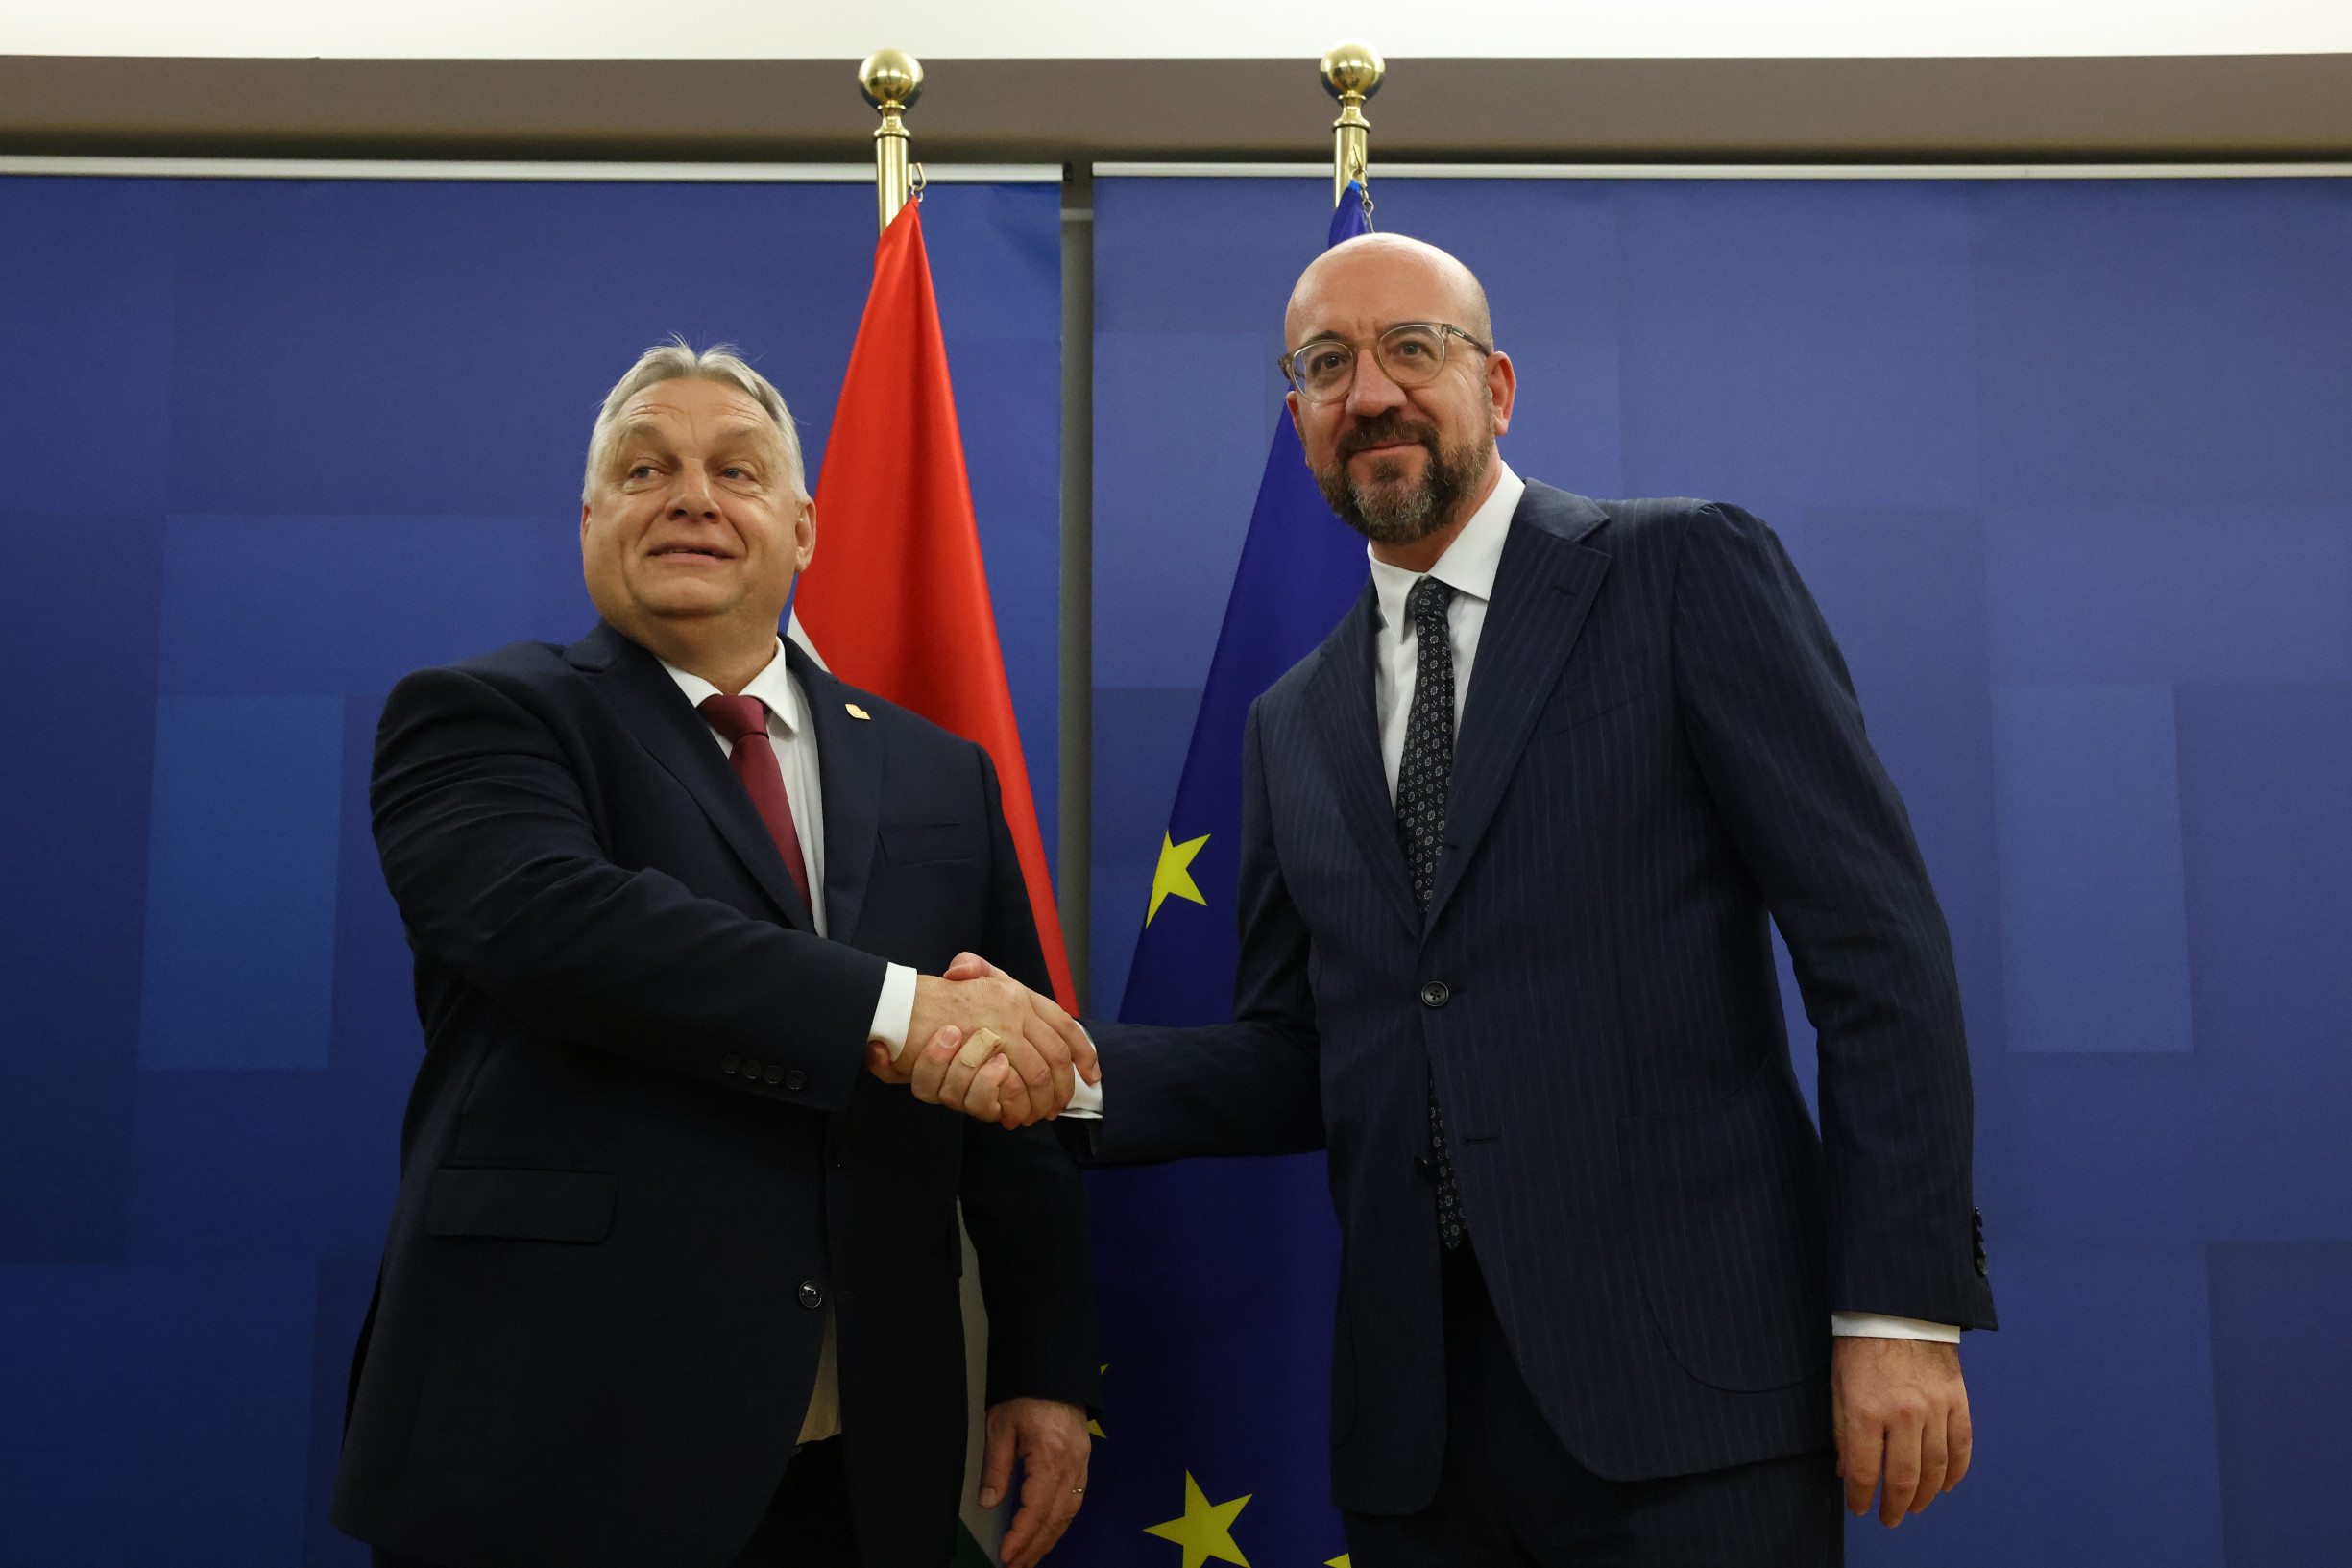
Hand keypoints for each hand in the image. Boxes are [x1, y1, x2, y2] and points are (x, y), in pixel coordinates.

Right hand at [889, 956, 1096, 1126]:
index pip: (1063, 1024)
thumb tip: (996, 980)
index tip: (1092, 1075)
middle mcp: (1011, 1009)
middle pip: (1053, 1056)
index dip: (1083, 1052)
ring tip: (1037, 1113)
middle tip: (1057, 1107)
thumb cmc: (935, 1000)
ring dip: (1038, 1100)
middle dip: (1061, 1088)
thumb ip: (980, 971)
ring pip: (1033, 1075)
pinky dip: (1013, 1104)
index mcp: (1014, 992)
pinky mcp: (978, 1061)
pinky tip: (1011, 1114)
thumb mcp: (965, 978)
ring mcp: (996, 1035)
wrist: (896, 1008)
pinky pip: (1007, 1089)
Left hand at [979, 1397, 1090, 1567]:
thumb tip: (989, 1503)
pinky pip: (1075, 1500)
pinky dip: (1060, 1522)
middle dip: (1035, 1547)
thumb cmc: (1024, 1393)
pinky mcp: (1083, 1460)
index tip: (1005, 1556)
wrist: (1054, 1369)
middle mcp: (1072, 1465)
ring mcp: (1082, 1463)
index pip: (1037, 1508)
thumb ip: (995, 1466)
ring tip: (1029, 1559)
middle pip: (1056, 1517)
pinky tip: (1048, 1533)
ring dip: (1049, 1540)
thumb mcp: (1000, 1426)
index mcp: (1051, 1456)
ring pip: (1069, 1513)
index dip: (1021, 1536)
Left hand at [1833, 1336, 1972, 1526]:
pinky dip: (1956, 1472)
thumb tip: (1848, 1472)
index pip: (1865, 1473)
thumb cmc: (1859, 1346)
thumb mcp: (1837, 1385)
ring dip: (1926, 1496)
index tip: (1859, 1509)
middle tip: (1889, 1518)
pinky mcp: (1957, 1400)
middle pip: (1904, 1479)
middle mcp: (1902, 1415)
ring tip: (1915, 1507)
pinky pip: (1962, 1446)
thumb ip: (1842, 1431)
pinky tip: (1946, 1486)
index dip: (1861, 1498)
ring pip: (1936, 1469)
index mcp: (1865, 1411)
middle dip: (1894, 1506)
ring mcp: (1934, 1409)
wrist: (1898, 1308)